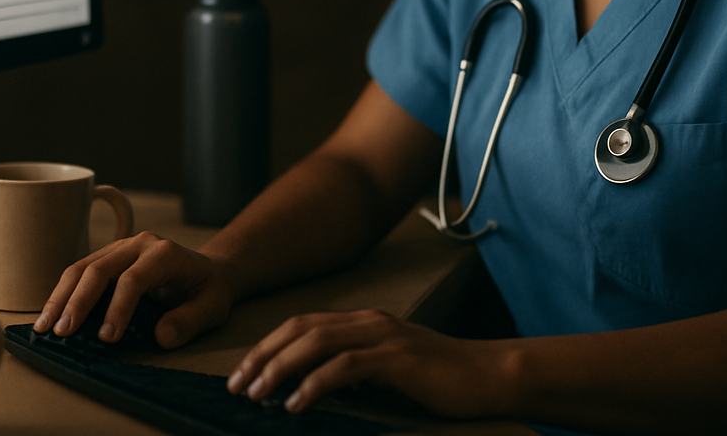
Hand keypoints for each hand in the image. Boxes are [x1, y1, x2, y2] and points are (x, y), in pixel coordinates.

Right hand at [33, 232, 233, 347]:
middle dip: (78, 302)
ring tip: (44, 327)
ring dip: (61, 297)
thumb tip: (161, 336)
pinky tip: (51, 314)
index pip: (134, 278)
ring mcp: (122, 248)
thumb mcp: (211, 307)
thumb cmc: (208, 290)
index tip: (106, 339)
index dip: (117, 308)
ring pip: (83, 267)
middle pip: (100, 268)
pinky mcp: (110, 257)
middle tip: (62, 333)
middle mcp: (140, 244)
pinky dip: (64, 293)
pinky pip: (81, 271)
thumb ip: (190, 321)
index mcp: (165, 254)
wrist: (208, 270)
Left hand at [226, 309, 502, 417]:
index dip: (268, 346)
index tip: (243, 373)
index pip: (303, 325)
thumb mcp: (390, 372)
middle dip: (264, 355)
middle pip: (300, 329)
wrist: (489, 375)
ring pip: (316, 343)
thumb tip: (314, 390)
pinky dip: (315, 384)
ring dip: (280, 368)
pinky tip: (296, 404)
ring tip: (256, 394)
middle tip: (236, 384)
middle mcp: (368, 321)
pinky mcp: (397, 359)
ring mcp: (383, 336)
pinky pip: (345, 368)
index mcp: (364, 322)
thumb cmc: (441, 381)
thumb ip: (357, 373)